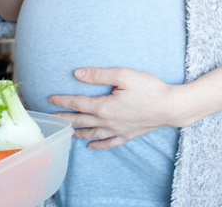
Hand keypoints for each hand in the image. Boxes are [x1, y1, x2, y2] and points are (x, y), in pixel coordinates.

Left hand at [48, 68, 177, 149]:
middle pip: (81, 121)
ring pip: (92, 134)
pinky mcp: (128, 135)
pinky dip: (98, 145)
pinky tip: (91, 146)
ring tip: (67, 132)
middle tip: (52, 118)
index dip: (62, 101)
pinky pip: (109, 143)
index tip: (50, 99)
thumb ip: (99, 75)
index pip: (78, 104)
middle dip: (65, 118)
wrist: (171, 107)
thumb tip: (78, 74)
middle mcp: (108, 122)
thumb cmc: (149, 88)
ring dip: (78, 133)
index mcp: (104, 107)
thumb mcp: (124, 75)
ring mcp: (118, 131)